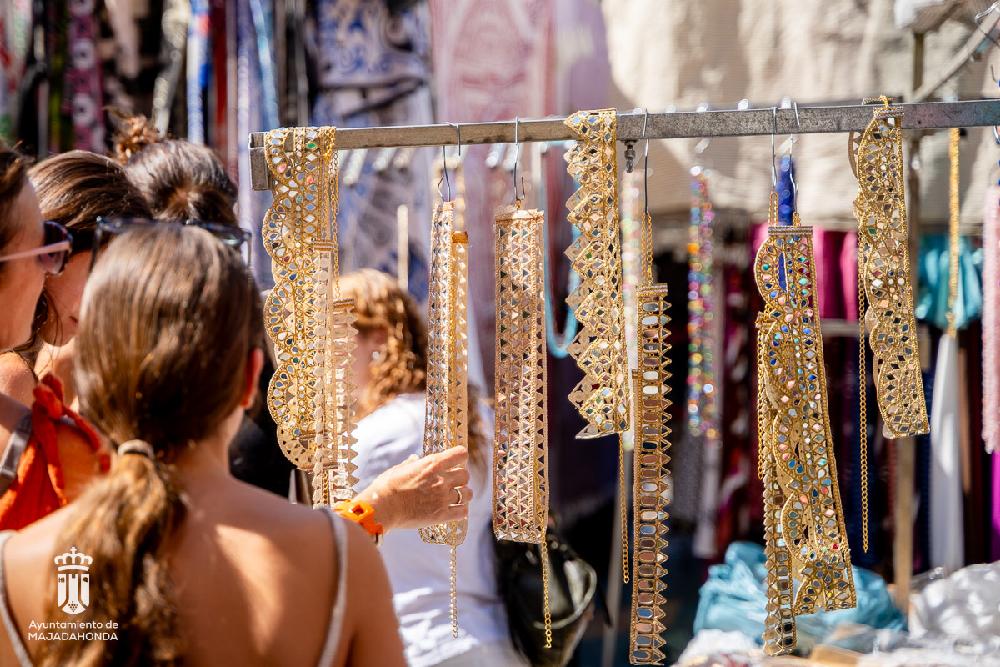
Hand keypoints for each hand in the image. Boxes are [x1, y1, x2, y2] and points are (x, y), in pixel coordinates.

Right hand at [353, 446, 471, 531]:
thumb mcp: (399, 469)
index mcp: (432, 464)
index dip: (460, 457)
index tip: (457, 460)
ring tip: (458, 496)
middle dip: (461, 477)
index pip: (460, 454)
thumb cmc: (386, 486)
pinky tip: (457, 510)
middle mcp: (441, 479)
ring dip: (464, 494)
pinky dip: (462, 510)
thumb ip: (411, 463)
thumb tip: (415, 459)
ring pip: (468, 494)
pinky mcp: (441, 515)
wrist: (382, 508)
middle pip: (465, 475)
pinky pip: (462, 512)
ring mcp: (443, 498)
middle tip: (455, 481)